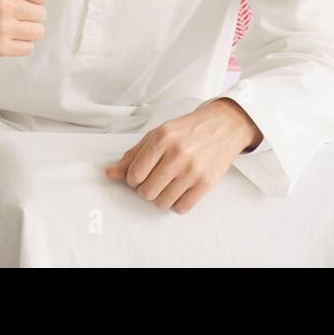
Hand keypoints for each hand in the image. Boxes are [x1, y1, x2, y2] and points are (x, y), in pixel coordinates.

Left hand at [104, 99, 258, 213]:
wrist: (222, 126)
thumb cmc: (188, 131)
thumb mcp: (158, 134)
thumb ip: (133, 154)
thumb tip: (110, 173)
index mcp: (162, 138)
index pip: (134, 174)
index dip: (133, 179)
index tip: (140, 175)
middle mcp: (177, 154)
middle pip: (146, 192)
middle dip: (146, 189)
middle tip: (154, 179)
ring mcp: (193, 170)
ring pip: (162, 202)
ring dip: (161, 197)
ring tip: (168, 184)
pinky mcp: (206, 183)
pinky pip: (181, 208)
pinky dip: (176, 203)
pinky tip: (180, 190)